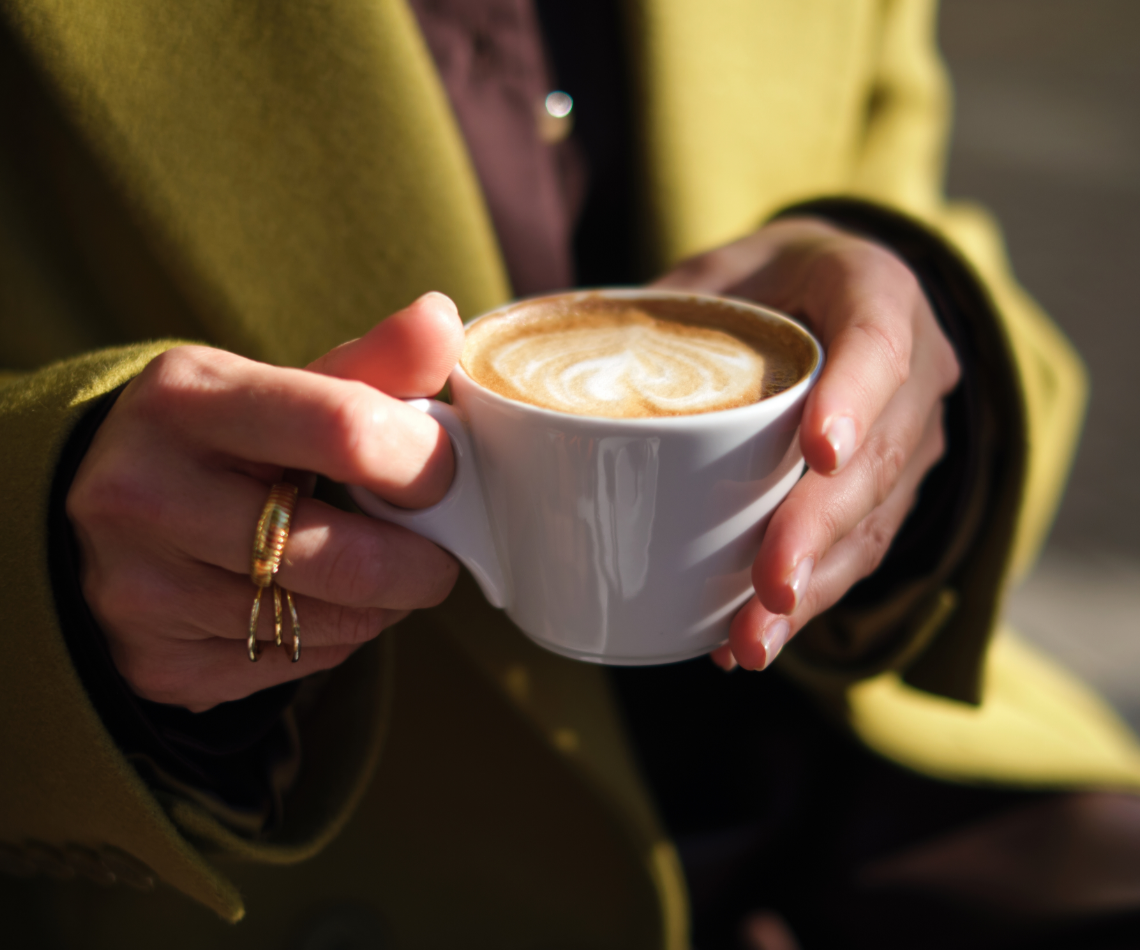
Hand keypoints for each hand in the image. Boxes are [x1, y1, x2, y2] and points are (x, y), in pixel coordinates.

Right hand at [67, 292, 464, 710]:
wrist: (103, 514)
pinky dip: (331, 639)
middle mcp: (146, 493)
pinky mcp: (154, 660)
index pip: (343, 430)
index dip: (423, 462)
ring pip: (327, 622)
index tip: (445, 476)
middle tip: (438, 551)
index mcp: (186, 399)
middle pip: (344, 556)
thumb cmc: (221, 442)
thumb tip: (442, 319)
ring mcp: (140, 588)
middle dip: (421, 564)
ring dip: (380, 604)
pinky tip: (312, 604)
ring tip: (371, 570)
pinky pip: (294, 665)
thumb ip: (370, 364)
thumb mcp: (278, 388)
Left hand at [653, 218, 960, 670]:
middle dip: (820, 530)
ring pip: (878, 520)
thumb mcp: (718, 269)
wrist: (834, 292)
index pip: (879, 343)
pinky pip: (861, 548)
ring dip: (815, 588)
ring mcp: (913, 433)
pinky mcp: (894, 486)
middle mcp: (915, 369)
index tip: (818, 455)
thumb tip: (561, 368)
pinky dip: (806, 595)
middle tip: (770, 589)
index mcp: (875, 290)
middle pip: (883, 457)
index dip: (855, 399)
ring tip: (753, 642)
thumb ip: (664, 311)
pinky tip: (750, 635)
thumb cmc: (768, 279)